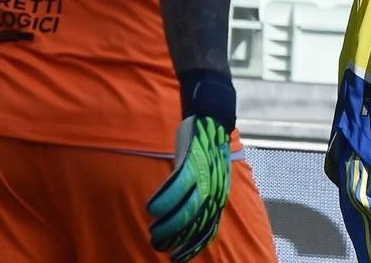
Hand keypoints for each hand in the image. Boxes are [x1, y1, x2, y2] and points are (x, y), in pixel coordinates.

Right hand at [148, 116, 232, 261]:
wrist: (212, 121)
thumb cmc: (207, 154)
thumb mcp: (211, 180)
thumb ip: (202, 200)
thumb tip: (189, 223)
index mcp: (219, 197)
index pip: (208, 229)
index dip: (192, 246)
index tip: (177, 257)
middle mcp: (214, 190)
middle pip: (194, 223)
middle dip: (175, 238)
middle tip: (158, 245)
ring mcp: (204, 177)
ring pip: (185, 207)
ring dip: (167, 223)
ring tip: (153, 230)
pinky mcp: (192, 162)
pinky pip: (177, 186)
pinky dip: (164, 199)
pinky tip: (151, 208)